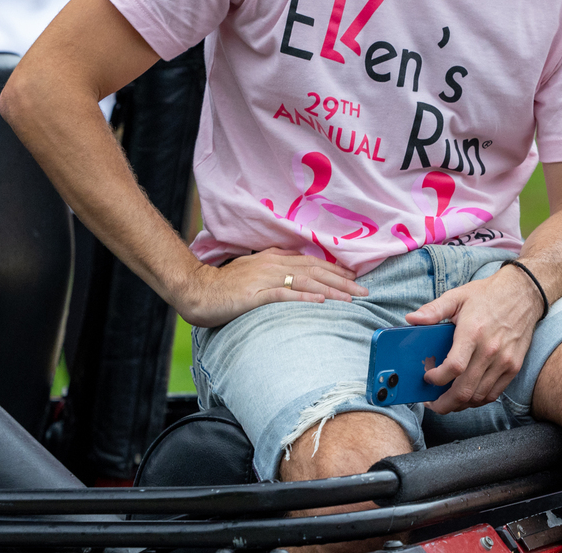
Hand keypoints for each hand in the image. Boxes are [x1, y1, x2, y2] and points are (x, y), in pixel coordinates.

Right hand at [173, 247, 367, 327]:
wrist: (196, 290)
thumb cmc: (224, 286)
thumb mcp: (254, 272)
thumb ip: (275, 269)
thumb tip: (298, 272)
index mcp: (274, 258)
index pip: (312, 262)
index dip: (335, 270)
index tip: (355, 278)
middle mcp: (273, 264)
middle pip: (314, 271)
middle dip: (342, 281)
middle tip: (364, 291)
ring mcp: (264, 279)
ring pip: (305, 282)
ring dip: (330, 289)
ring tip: (351, 298)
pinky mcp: (254, 295)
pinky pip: (284, 295)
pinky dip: (304, 298)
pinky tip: (321, 303)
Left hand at [406, 264, 542, 413]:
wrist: (523, 294)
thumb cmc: (487, 295)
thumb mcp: (457, 296)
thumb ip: (433, 310)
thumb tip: (411, 319)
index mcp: (472, 332)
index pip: (453, 367)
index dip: (437, 379)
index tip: (428, 378)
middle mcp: (490, 350)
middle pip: (465, 390)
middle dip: (444, 403)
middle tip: (433, 403)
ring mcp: (504, 361)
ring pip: (478, 396)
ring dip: (460, 404)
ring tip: (447, 400)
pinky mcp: (514, 367)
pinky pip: (493, 394)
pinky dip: (478, 400)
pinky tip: (467, 395)